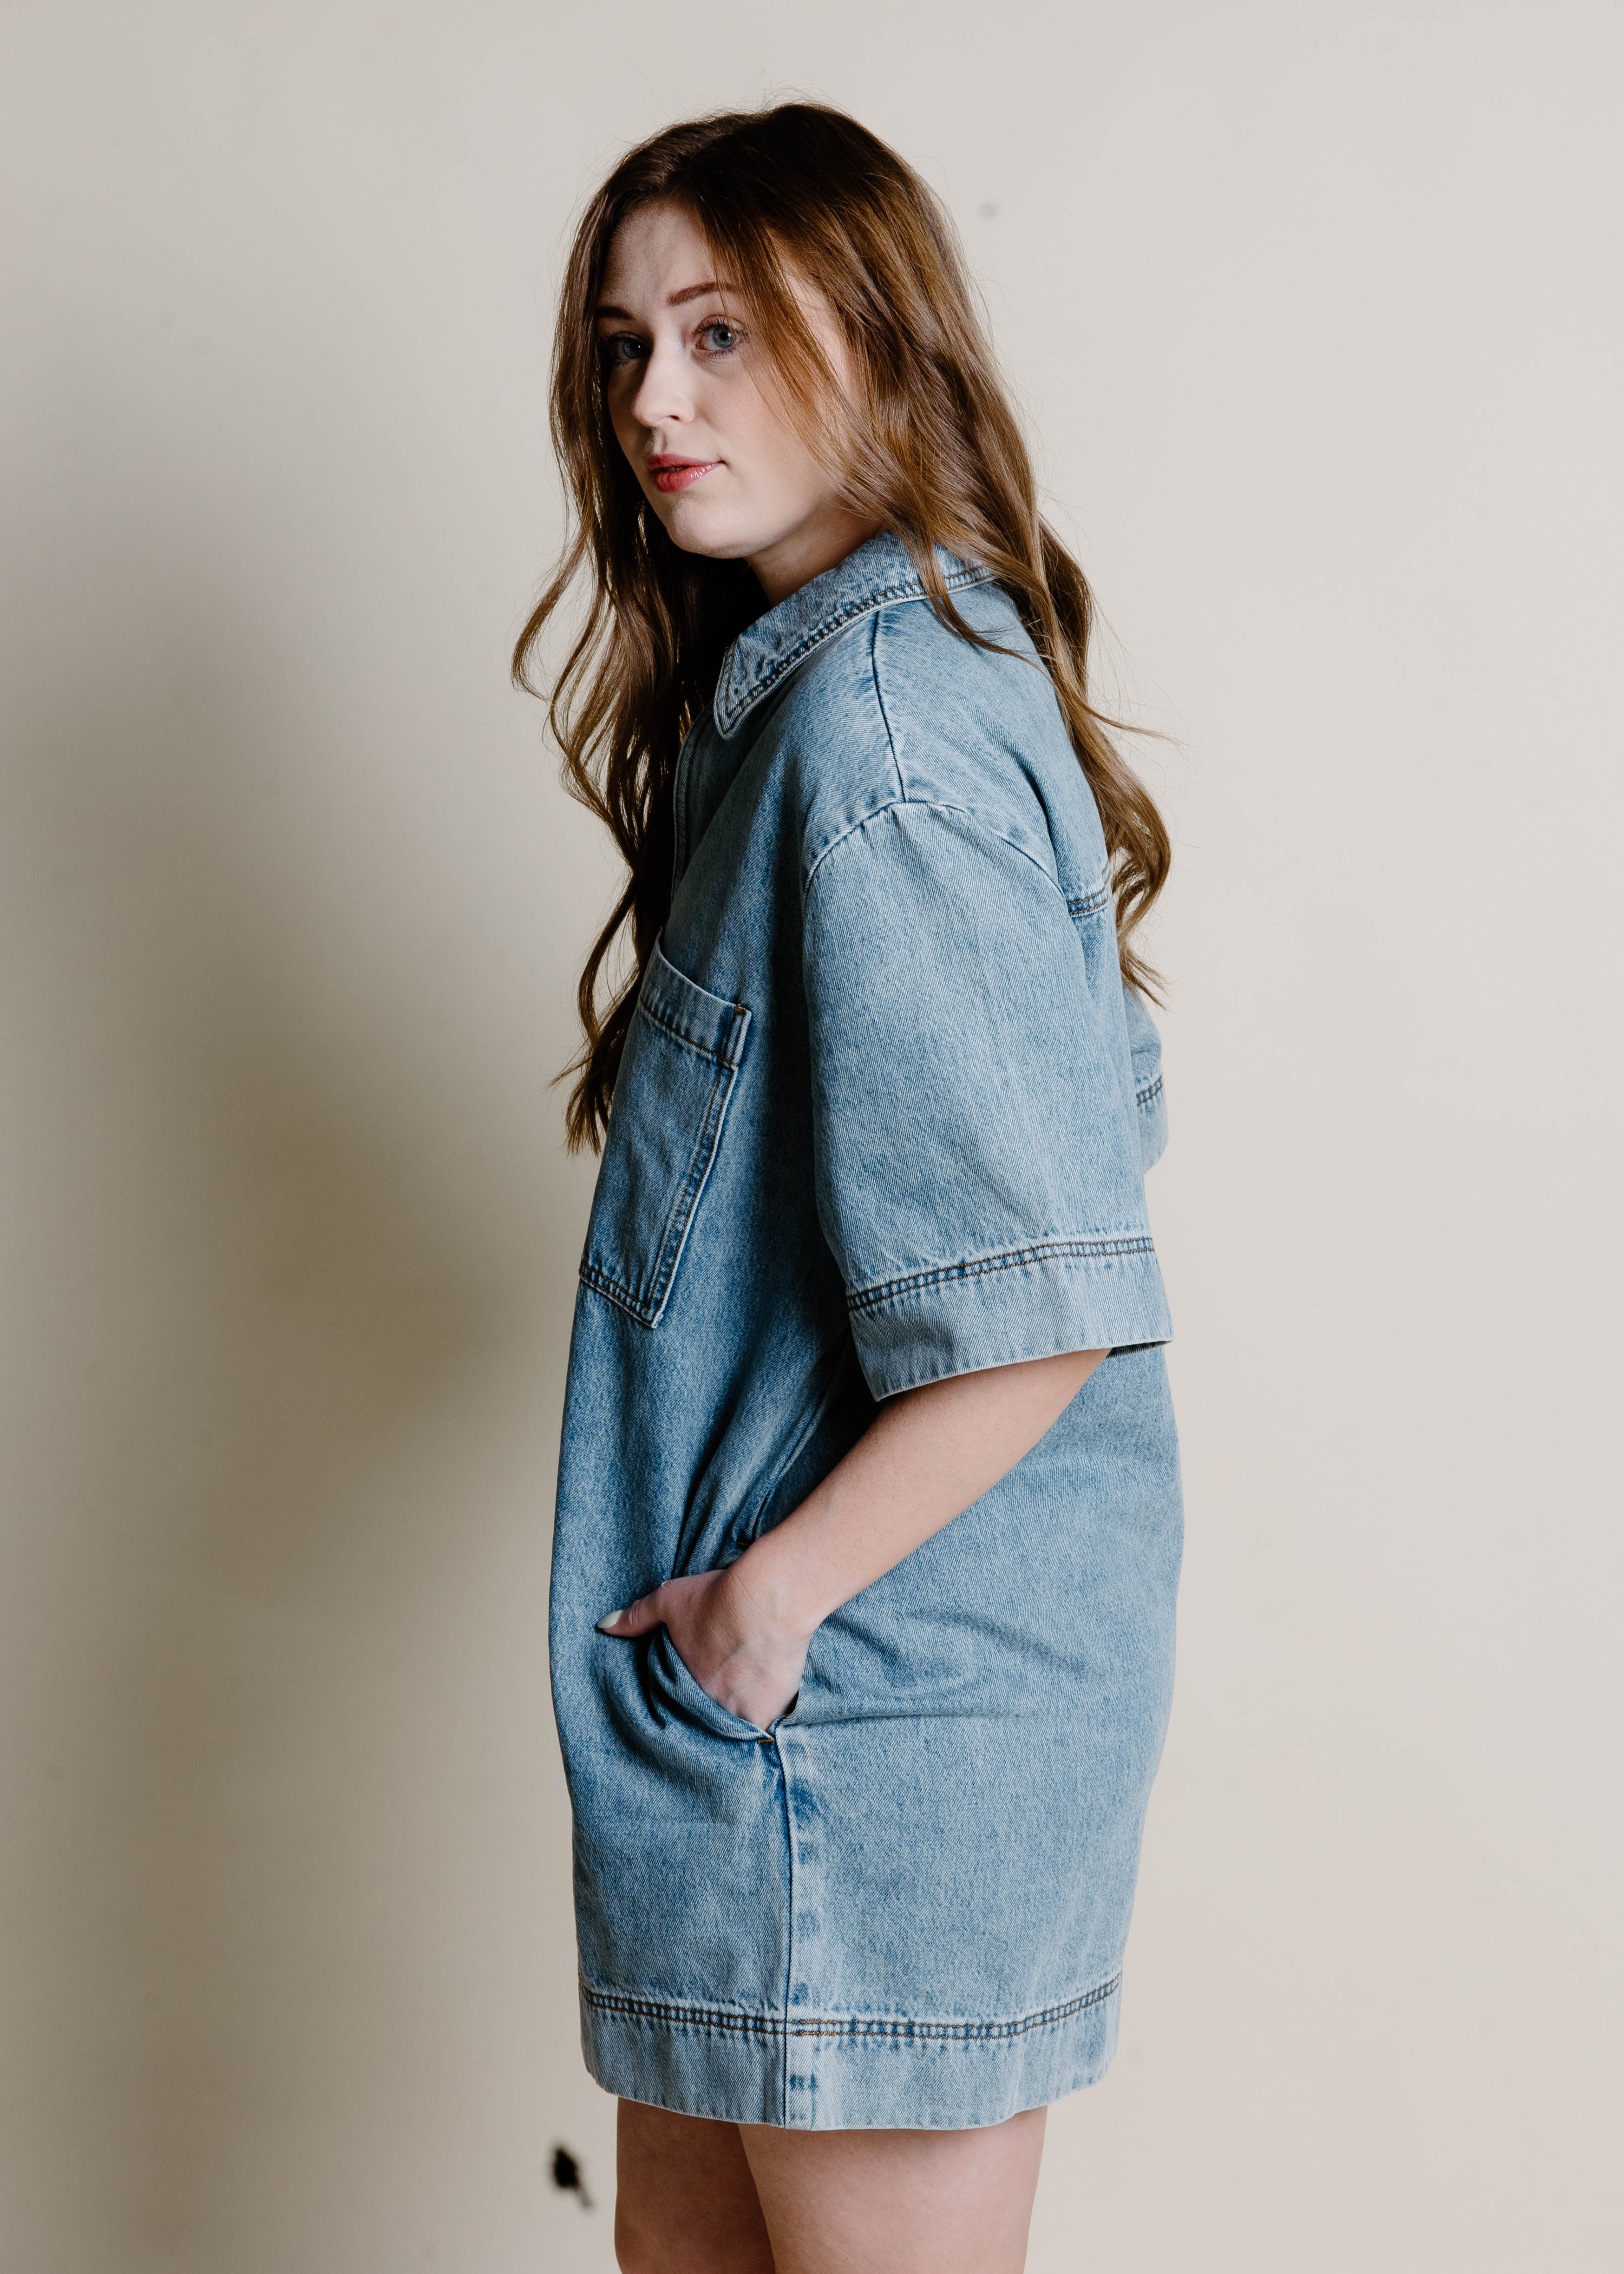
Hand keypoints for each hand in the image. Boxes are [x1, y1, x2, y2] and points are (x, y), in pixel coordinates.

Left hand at [597, 1564, 810, 1729]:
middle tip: (719, 1699)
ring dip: (735, 1718)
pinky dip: (764, 1721)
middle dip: (709, 1712)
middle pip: (704, 1718)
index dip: (683, 1702)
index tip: (692, 1695)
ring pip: (733, 1728)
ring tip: (742, 1707)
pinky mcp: (769, 1712)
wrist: (769, 1599)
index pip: (675, 1705)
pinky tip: (767, 1715)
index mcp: (680, 1683)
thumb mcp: (669, 1601)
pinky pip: (764, 1729)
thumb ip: (637, 1617)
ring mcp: (738, 1713)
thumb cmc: (718, 1598)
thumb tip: (603, 1626)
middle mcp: (707, 1705)